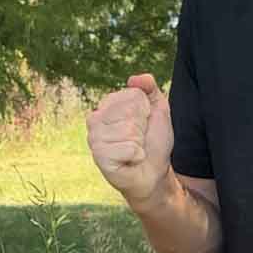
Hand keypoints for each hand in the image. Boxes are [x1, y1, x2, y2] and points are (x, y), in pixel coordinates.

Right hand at [87, 74, 173, 205]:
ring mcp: (94, 139)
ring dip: (139, 143)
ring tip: (134, 150)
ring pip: (128, 130)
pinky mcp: (99, 157)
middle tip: (139, 139)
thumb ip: (149, 88)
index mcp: (106, 105)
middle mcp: (95, 119)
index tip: (143, 124)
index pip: (132, 95)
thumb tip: (134, 79)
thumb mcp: (158, 109)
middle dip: (142, 127)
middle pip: (130, 112)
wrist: (153, 173)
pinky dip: (136, 156)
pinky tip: (130, 160)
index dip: (145, 111)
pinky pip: (127, 148)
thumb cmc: (153, 142)